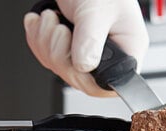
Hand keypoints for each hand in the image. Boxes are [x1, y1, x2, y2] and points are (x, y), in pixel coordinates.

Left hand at [24, 0, 148, 97]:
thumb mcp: (97, 10)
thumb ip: (91, 39)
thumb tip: (84, 66)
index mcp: (127, 51)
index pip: (109, 86)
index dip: (86, 79)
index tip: (75, 58)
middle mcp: (107, 59)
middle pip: (77, 79)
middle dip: (59, 53)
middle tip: (60, 28)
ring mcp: (85, 57)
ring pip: (58, 68)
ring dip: (46, 42)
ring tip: (52, 18)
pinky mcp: (67, 52)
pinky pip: (46, 58)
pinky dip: (39, 38)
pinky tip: (44, 21)